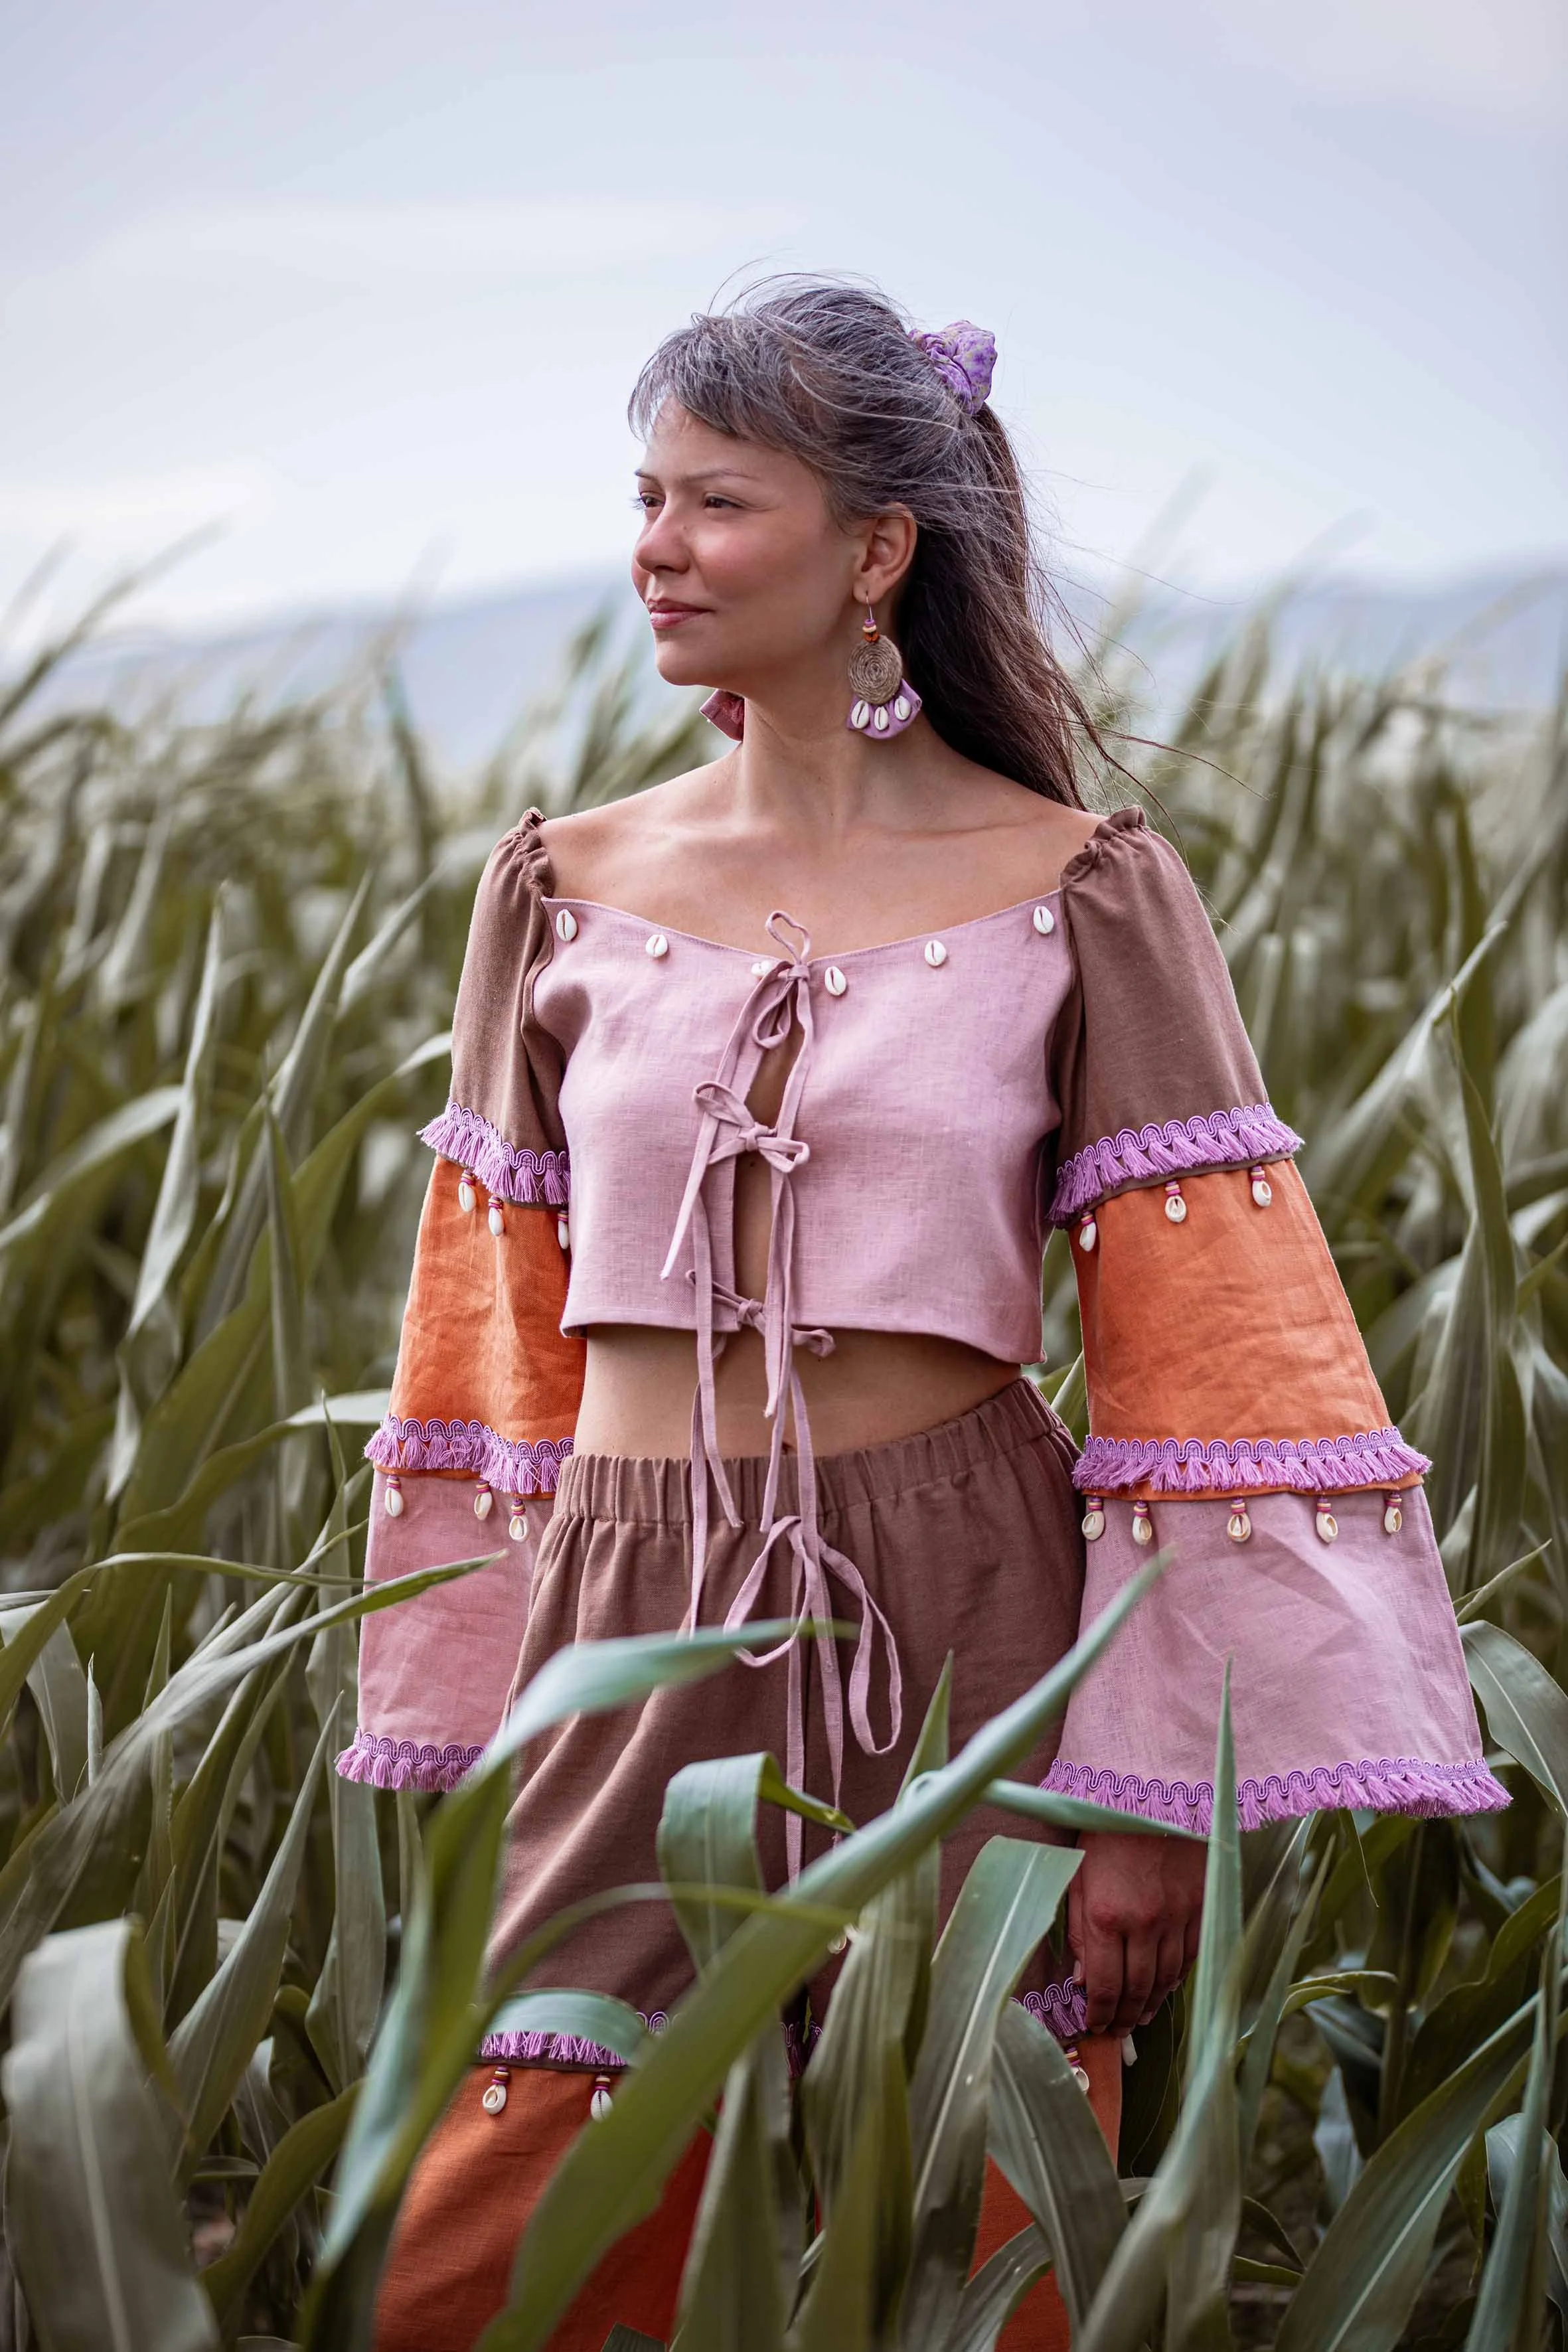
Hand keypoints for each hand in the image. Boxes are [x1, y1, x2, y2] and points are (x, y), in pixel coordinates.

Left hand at [1066, 1829, 1206, 2034]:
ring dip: (1152, 2004)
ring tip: (1139, 2016)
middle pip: (1137, 1989)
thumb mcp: (1078, 1876)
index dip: (1100, 2014)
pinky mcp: (1200, 1907)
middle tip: (1117, 2030)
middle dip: (1124, 2016)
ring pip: (1167, 1979)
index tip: (1095, 2026)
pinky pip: (1190, 1956)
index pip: (1104, 1985)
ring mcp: (1177, 1917)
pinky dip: (1177, 1979)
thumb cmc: (1106, 1830)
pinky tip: (1166, 1988)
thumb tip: (1081, 1979)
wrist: (1153, 1791)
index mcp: (1106, 1914)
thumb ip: (1080, 1931)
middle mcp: (1144, 1923)